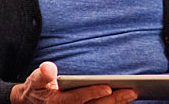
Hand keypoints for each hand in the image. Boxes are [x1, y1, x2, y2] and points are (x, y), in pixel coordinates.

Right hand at [9, 61, 137, 103]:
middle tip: (131, 91)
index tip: (107, 88)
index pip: (77, 99)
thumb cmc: (38, 88)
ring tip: (132, 94)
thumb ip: (43, 74)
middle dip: (114, 101)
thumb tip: (49, 68)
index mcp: (57, 102)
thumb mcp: (35, 79)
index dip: (92, 93)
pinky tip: (124, 100)